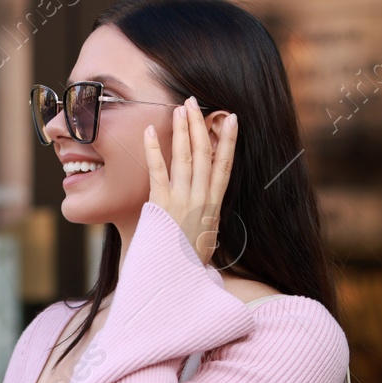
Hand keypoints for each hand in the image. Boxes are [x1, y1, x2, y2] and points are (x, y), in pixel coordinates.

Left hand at [143, 96, 236, 266]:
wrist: (176, 281)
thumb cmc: (189, 261)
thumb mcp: (206, 235)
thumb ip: (207, 214)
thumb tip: (208, 199)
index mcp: (214, 204)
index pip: (225, 165)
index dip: (229, 140)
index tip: (231, 118)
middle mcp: (201, 199)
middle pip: (205, 154)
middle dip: (200, 125)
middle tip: (195, 101)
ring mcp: (182, 201)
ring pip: (185, 158)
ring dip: (183, 130)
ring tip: (180, 108)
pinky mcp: (162, 205)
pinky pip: (157, 172)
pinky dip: (154, 150)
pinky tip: (150, 130)